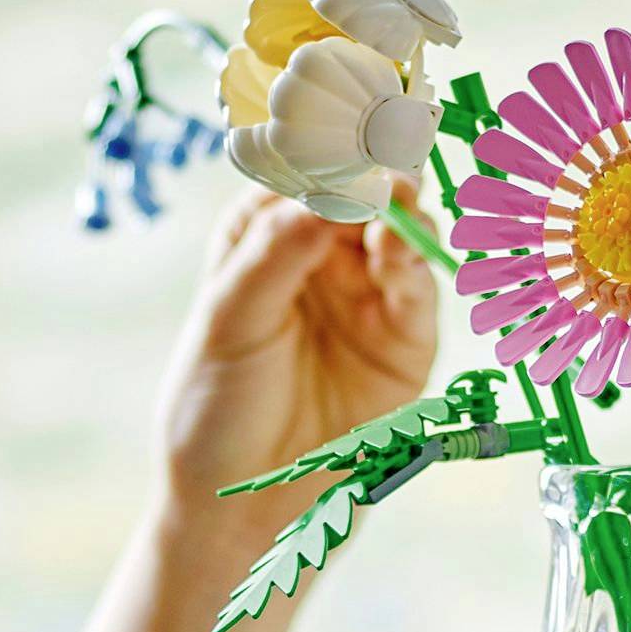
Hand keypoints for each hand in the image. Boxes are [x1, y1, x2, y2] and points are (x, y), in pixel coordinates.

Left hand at [152, 179, 439, 524]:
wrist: (245, 510)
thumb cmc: (213, 410)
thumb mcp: (227, 323)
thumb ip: (274, 254)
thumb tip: (326, 190)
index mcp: (260, 238)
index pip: (295, 173)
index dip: (316, 146)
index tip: (330, 122)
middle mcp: (316, 255)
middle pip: (356, 191)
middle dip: (369, 165)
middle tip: (378, 145)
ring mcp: (364, 293)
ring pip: (395, 228)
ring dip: (397, 205)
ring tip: (392, 194)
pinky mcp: (404, 338)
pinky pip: (417, 286)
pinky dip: (413, 259)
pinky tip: (399, 245)